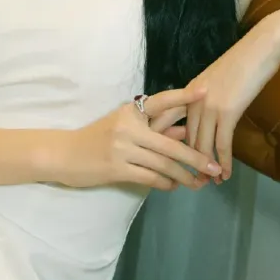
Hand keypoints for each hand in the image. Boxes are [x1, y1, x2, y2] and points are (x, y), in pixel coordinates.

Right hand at [66, 84, 222, 191]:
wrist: (65, 154)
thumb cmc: (97, 137)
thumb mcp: (124, 127)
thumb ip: (154, 128)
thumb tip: (183, 131)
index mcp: (130, 111)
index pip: (161, 102)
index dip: (183, 97)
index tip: (205, 92)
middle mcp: (128, 127)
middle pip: (169, 144)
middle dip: (195, 157)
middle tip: (214, 167)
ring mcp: (122, 148)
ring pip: (162, 164)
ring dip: (183, 176)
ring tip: (199, 182)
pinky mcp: (116, 169)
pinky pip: (149, 177)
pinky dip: (165, 183)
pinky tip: (174, 186)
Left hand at [184, 22, 279, 182]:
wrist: (259, 49)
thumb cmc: (241, 61)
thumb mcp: (215, 80)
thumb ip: (206, 97)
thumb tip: (205, 116)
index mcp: (188, 91)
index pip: (170, 122)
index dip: (169, 144)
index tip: (170, 162)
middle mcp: (192, 100)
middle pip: (186, 139)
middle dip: (189, 162)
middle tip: (195, 179)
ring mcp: (208, 106)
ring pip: (202, 145)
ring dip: (206, 167)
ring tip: (211, 183)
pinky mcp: (227, 112)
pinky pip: (222, 144)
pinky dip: (223, 163)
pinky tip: (226, 174)